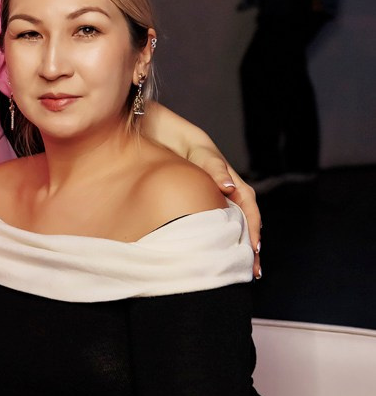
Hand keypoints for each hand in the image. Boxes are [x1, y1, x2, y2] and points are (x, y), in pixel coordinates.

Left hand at [142, 106, 261, 277]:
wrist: (140, 124)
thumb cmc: (169, 131)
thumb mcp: (194, 144)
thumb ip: (210, 163)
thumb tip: (227, 189)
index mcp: (223, 174)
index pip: (247, 204)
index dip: (252, 227)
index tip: (254, 250)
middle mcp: (216, 185)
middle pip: (240, 218)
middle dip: (247, 244)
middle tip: (251, 272)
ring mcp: (201, 191)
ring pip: (222, 222)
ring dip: (230, 245)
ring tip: (234, 269)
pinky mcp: (183, 196)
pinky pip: (199, 220)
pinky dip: (206, 238)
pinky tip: (205, 254)